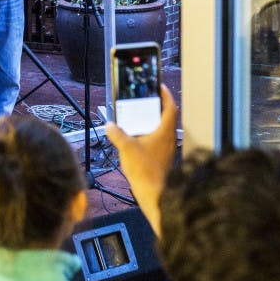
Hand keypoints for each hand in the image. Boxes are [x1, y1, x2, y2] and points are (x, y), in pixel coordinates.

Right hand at [105, 84, 177, 237]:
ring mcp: (167, 149)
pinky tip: (136, 138)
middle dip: (156, 107)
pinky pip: (157, 140)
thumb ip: (117, 134)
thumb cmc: (145, 170)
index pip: (170, 106)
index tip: (160, 86)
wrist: (153, 194)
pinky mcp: (162, 158)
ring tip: (138, 117)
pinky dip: (149, 134)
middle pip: (166, 117)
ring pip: (162, 129)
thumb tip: (109, 125)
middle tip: (145, 100)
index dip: (165, 95)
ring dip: (152, 121)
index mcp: (165, 131)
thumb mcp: (127, 148)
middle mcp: (169, 138)